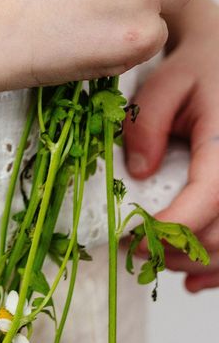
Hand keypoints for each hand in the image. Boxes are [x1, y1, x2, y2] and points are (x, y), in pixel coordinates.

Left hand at [123, 0, 218, 292]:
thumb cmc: (200, 64)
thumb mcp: (165, 82)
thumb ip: (147, 124)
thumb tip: (136, 171)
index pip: (207, 196)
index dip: (172, 227)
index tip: (134, 238)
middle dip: (177, 250)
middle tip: (135, 251)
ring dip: (198, 262)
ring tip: (159, 263)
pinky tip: (194, 278)